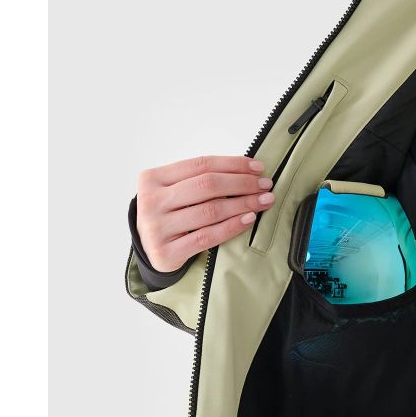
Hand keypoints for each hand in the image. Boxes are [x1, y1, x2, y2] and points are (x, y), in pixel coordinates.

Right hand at [135, 155, 273, 271]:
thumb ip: (199, 179)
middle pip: (207, 185)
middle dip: (242, 183)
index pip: (201, 165)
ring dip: (243, 203)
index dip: (233, 164)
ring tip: (263, 201)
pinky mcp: (167, 251)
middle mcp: (151, 201)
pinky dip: (232, 226)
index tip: (258, 168)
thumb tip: (247, 170)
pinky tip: (249, 219)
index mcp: (152, 178)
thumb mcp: (174, 192)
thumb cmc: (169, 217)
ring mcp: (157, 227)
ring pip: (210, 211)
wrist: (150, 251)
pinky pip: (208, 236)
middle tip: (265, 185)